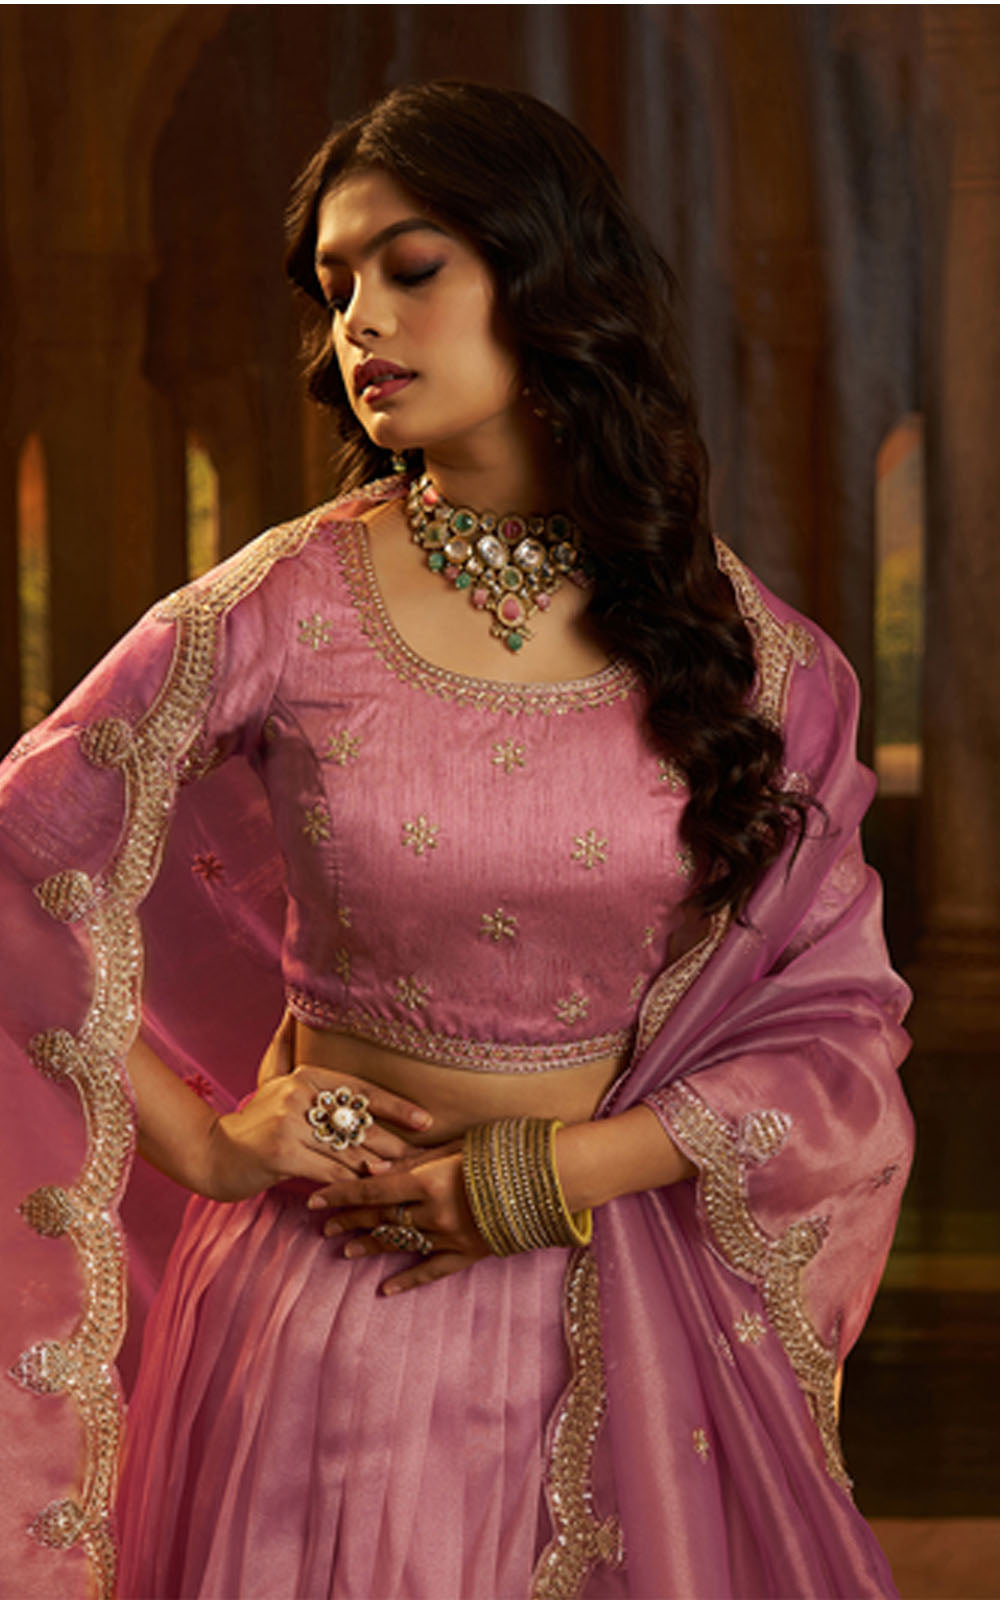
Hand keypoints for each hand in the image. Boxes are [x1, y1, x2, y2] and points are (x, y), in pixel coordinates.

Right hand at [206, 1064, 432, 1201]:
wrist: (213, 1154)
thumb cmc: (252, 1121)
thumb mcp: (270, 1078)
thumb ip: (285, 1047)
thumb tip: (292, 1010)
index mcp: (305, 1076)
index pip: (362, 1091)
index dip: (397, 1107)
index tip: (427, 1120)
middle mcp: (298, 1095)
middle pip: (359, 1123)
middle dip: (392, 1143)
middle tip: (420, 1157)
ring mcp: (289, 1124)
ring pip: (347, 1150)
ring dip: (376, 1167)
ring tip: (400, 1176)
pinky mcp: (282, 1154)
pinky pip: (329, 1171)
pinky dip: (350, 1183)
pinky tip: (366, 1190)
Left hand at [306, 1145, 491, 1293]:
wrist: (556, 1177)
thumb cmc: (507, 1148)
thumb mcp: (458, 1145)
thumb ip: (414, 1161)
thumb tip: (373, 1169)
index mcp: (430, 1181)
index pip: (373, 1190)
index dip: (341, 1194)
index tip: (315, 1199)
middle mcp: (436, 1213)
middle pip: (382, 1217)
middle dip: (350, 1220)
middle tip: (323, 1227)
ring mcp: (453, 1237)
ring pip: (401, 1244)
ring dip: (370, 1247)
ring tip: (344, 1251)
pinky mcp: (471, 1253)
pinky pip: (433, 1270)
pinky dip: (409, 1280)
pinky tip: (386, 1289)